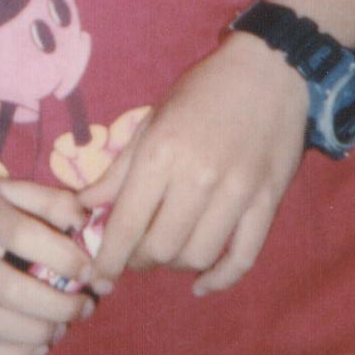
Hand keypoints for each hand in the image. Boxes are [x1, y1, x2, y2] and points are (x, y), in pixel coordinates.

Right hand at [0, 169, 94, 354]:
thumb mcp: (10, 187)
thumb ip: (52, 202)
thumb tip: (88, 226)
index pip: (24, 237)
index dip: (63, 258)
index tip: (89, 271)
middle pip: (11, 291)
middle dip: (58, 307)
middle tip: (84, 307)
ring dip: (38, 334)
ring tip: (63, 327)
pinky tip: (37, 347)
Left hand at [78, 35, 307, 295]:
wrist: (270, 71)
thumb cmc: (203, 92)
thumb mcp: (153, 121)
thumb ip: (120, 169)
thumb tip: (84, 205)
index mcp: (162, 153)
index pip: (127, 223)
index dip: (109, 258)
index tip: (99, 275)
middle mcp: (198, 177)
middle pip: (161, 248)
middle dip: (140, 261)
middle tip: (135, 254)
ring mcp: (237, 192)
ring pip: (198, 256)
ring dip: (176, 265)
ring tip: (168, 253)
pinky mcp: (268, 202)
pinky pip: (244, 257)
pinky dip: (220, 278)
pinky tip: (202, 282)